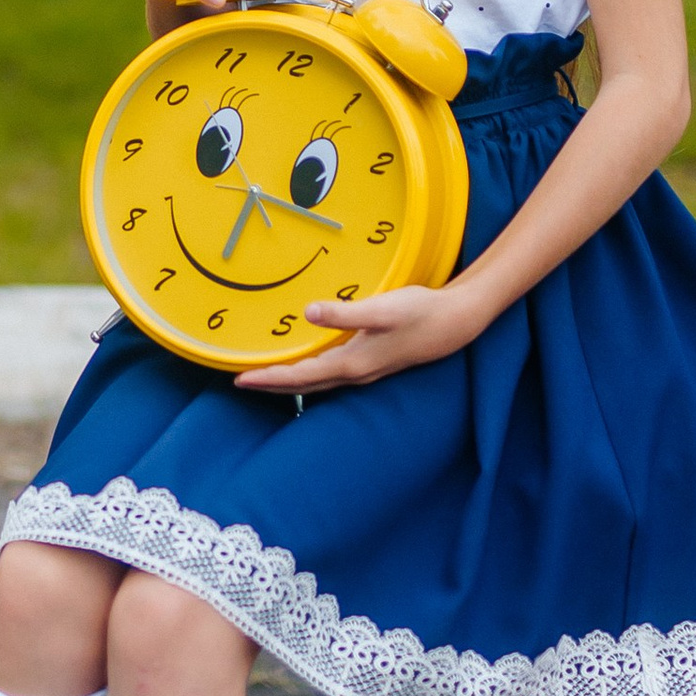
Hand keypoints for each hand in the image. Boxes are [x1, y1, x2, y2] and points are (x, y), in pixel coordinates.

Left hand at [233, 280, 495, 392]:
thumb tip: (308, 313)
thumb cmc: (419, 312)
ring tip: (264, 377)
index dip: (268, 378)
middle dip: (271, 385)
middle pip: (303, 385)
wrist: (455, 322)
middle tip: (241, 382)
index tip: (239, 379)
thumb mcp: (382, 309)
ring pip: (316, 382)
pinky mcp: (371, 361)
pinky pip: (330, 374)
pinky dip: (309, 374)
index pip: (299, 377)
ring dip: (289, 382)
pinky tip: (306, 364)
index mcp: (352, 364)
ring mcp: (364, 370)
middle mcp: (355, 373)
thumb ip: (345, 313)